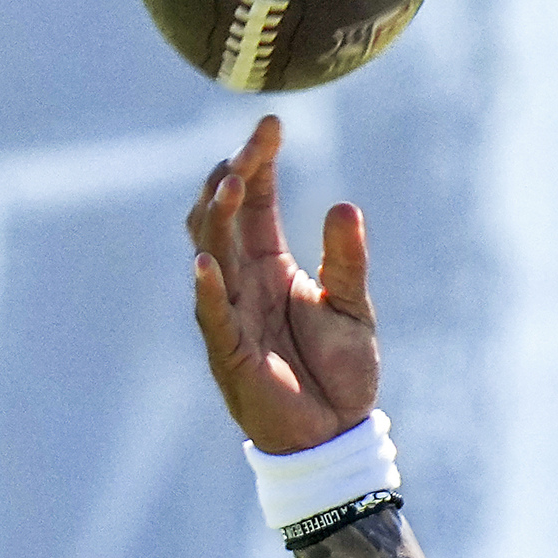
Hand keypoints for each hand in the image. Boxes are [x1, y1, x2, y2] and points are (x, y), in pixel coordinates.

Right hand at [185, 113, 378, 452]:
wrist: (336, 433)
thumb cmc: (339, 371)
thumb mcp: (352, 306)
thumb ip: (346, 259)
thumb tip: (344, 204)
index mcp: (269, 265)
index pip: (255, 202)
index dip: (258, 162)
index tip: (272, 124)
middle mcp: (242, 281)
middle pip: (226, 217)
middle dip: (236, 177)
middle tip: (254, 143)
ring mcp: (230, 312)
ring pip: (212, 254)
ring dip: (218, 218)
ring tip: (231, 181)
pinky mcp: (229, 351)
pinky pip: (212, 315)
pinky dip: (206, 290)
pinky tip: (205, 263)